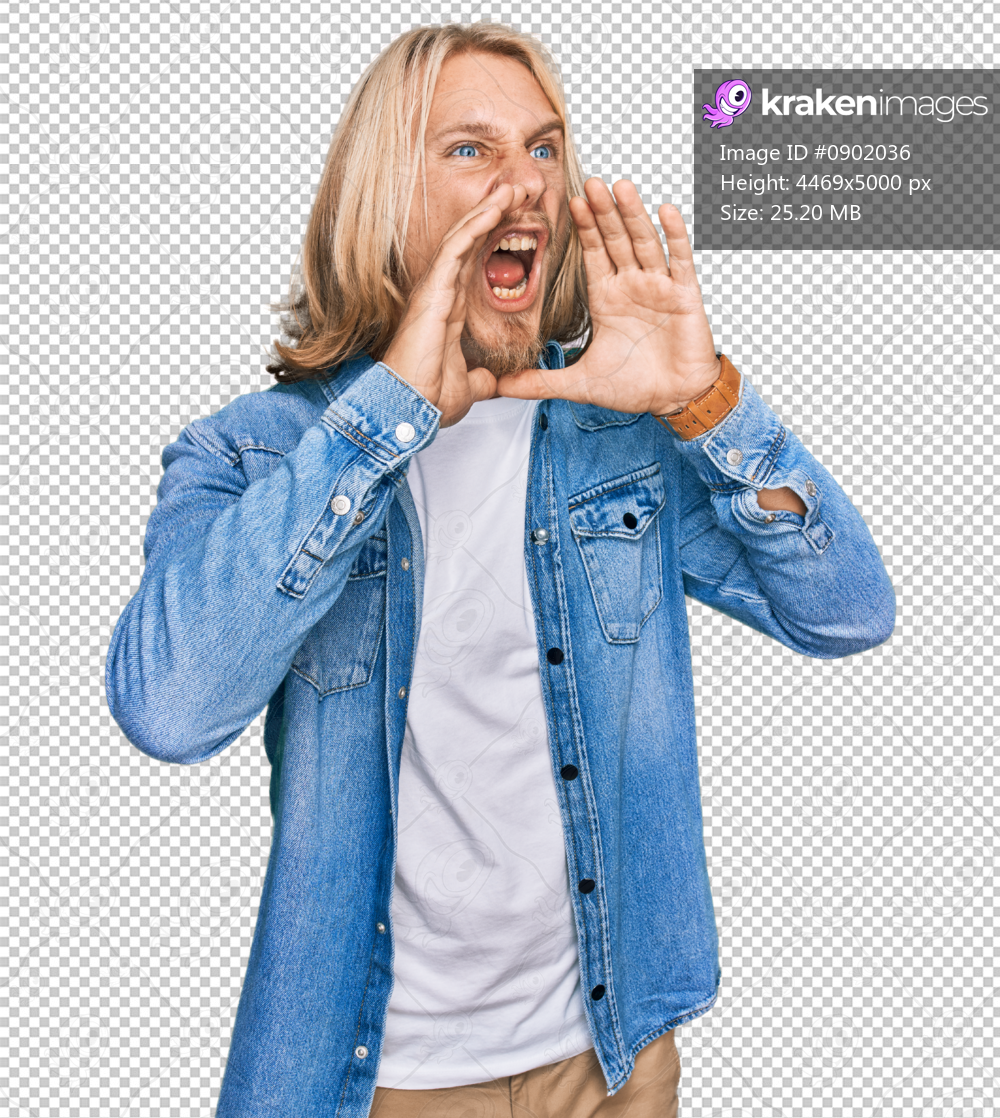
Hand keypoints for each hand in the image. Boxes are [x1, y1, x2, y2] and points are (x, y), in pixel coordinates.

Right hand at [382, 182, 528, 427]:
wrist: (413, 407)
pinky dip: (475, 226)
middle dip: (492, 214)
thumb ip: (482, 379)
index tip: (515, 221)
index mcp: (450, 310)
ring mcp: (435, 289)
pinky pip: (455, 249)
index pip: (473, 263)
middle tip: (516, 191)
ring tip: (510, 189)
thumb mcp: (470, 387)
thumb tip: (493, 383)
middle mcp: (441, 294)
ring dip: (487, 211)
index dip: (492, 240)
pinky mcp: (433, 290)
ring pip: (462, 238)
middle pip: (469, 242)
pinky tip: (494, 209)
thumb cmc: (430, 397)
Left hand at [497, 178, 720, 414]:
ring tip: (619, 187)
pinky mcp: (685, 296)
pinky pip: (680, 261)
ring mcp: (660, 287)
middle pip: (616, 240)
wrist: (674, 401)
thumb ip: (540, 381)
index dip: (583, 228)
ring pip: (644, 243)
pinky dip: (674, 237)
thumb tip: (500, 387)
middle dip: (602, 212)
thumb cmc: (634, 387)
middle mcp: (633, 286)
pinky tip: (665, 211)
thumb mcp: (579, 383)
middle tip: (589, 182)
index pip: (593, 254)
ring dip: (633, 215)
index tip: (570, 201)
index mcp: (608, 298)